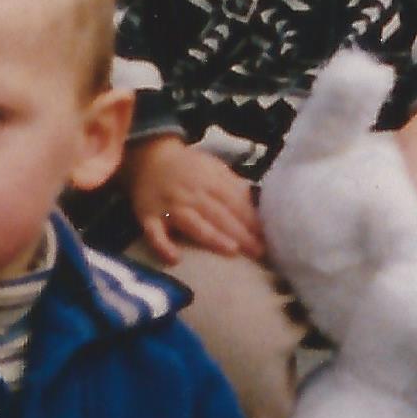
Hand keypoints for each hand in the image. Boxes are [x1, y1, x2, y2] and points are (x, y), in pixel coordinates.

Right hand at [128, 135, 263, 264]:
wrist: (149, 158)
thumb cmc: (188, 168)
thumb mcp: (214, 168)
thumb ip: (235, 185)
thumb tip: (259, 204)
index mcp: (210, 181)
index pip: (235, 202)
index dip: (252, 219)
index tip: (268, 236)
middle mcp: (191, 194)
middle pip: (219, 215)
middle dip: (241, 233)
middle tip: (259, 251)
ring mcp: (169, 207)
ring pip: (193, 224)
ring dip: (212, 237)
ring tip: (232, 251)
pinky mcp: (148, 218)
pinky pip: (154, 234)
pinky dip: (163, 246)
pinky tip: (175, 259)